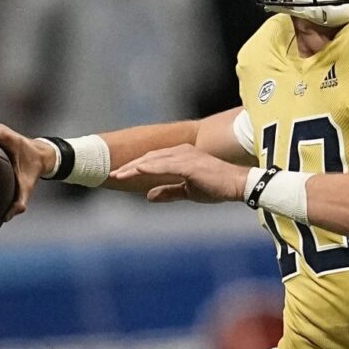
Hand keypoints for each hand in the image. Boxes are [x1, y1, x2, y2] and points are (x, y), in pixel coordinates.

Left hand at [110, 143, 248, 203]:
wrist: (237, 185)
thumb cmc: (216, 187)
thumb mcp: (188, 191)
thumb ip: (168, 192)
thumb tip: (148, 196)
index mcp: (181, 155)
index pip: (152, 160)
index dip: (135, 167)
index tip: (119, 174)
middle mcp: (181, 152)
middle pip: (149, 158)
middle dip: (129, 166)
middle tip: (112, 174)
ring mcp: (185, 156)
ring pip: (153, 160)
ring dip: (135, 167)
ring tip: (119, 174)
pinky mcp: (189, 164)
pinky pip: (165, 165)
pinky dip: (150, 167)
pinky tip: (137, 170)